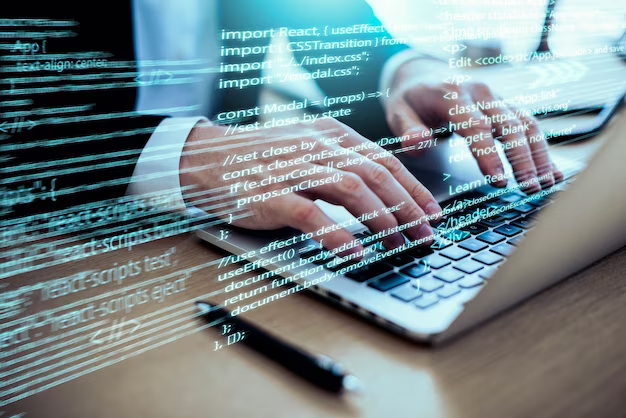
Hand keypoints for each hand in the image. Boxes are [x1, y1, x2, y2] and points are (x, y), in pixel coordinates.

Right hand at [179, 118, 440, 254]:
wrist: (205, 158)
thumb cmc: (259, 158)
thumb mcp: (305, 146)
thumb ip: (340, 162)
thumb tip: (382, 194)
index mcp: (329, 134)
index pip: (384, 159)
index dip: (414, 187)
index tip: (433, 212)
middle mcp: (316, 147)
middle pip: (376, 174)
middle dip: (408, 206)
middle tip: (425, 233)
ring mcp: (293, 169)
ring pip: (352, 189)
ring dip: (382, 219)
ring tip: (398, 243)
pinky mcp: (271, 194)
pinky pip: (312, 214)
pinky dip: (337, 234)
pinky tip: (354, 251)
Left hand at [385, 58, 563, 192]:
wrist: (422, 74)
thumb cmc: (410, 99)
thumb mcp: (398, 111)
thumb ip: (407, 129)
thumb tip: (417, 143)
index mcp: (453, 94)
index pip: (476, 126)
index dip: (489, 154)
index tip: (498, 180)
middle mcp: (481, 92)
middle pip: (509, 125)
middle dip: (522, 158)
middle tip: (529, 188)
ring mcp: (496, 98)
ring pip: (525, 124)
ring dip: (538, 155)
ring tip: (546, 184)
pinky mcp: (505, 105)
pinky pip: (528, 125)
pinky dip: (541, 149)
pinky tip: (551, 171)